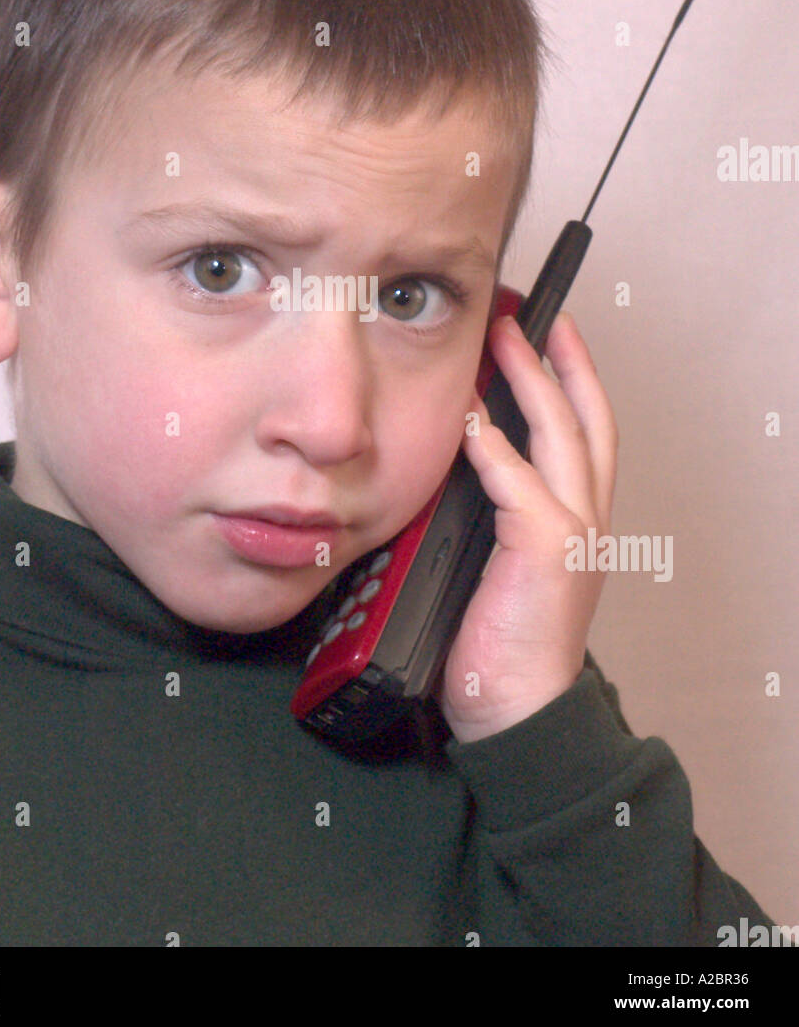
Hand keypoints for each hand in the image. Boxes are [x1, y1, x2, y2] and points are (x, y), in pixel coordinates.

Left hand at [438, 310, 617, 742]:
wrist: (513, 712)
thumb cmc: (493, 642)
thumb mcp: (488, 562)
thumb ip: (481, 511)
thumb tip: (440, 462)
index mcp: (572, 519)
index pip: (581, 431)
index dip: (566, 378)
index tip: (544, 334)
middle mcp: (585, 517)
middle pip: (584, 418)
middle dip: (557, 360)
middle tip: (526, 314)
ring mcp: (573, 533)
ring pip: (562, 435)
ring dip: (532, 381)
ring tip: (506, 339)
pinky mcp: (550, 551)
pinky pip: (521, 483)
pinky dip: (496, 446)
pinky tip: (472, 417)